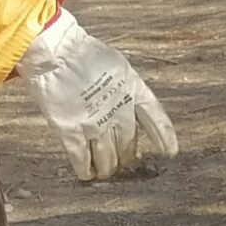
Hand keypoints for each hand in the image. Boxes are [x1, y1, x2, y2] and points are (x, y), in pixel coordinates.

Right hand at [14, 8, 177, 181]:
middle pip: (129, 143)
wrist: (55, 52)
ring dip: (108, 168)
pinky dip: (85, 169)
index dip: (164, 137)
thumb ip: (125, 90)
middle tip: (127, 163)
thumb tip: (129, 109)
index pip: (155, 118)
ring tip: (106, 172)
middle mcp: (117, 109)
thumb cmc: (84, 54)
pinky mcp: (70, 131)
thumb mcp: (118, 67)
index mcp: (132, 90)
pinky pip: (81, 159)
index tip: (171, 152)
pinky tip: (87, 174)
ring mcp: (94, 122)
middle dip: (129, 156)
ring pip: (108, 158)